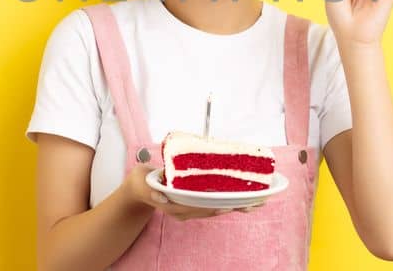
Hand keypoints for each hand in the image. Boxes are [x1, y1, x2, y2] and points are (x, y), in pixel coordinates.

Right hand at [127, 164, 261, 220]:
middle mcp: (184, 210)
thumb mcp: (141, 184)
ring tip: (254, 202)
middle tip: (253, 203)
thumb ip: (151, 191)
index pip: (199, 207)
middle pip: (212, 209)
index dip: (215, 205)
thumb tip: (161, 197)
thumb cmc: (141, 183)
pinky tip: (242, 199)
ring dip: (234, 205)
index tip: (231, 204)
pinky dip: (227, 201)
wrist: (139, 187)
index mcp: (174, 206)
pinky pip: (212, 203)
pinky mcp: (194, 203)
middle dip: (232, 206)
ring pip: (214, 208)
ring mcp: (189, 208)